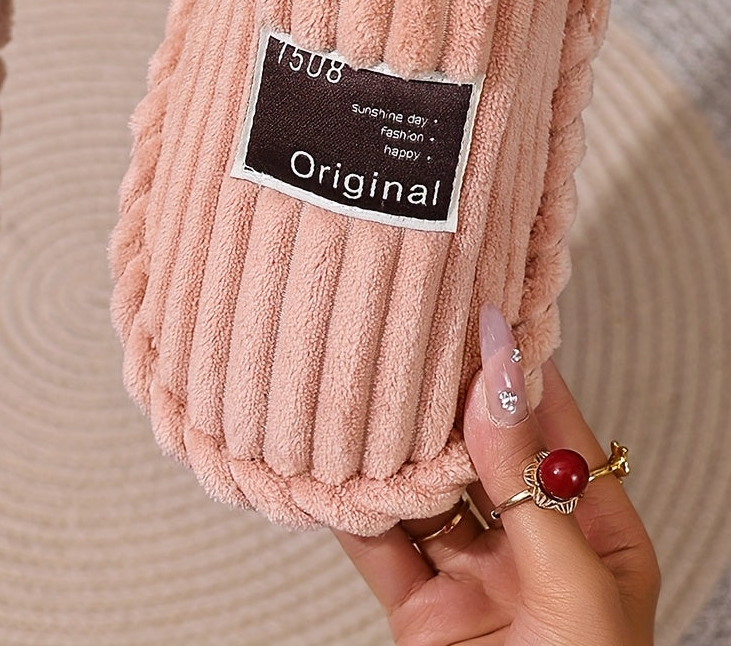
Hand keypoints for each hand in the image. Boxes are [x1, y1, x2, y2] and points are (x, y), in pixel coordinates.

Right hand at [336, 308, 659, 645]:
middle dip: (447, 400)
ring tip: (363, 385)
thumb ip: (528, 486)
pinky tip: (330, 464)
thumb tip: (496, 385)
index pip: (557, 433)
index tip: (483, 312)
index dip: (522, 372)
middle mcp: (532, 551)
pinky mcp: (420, 615)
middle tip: (412, 334)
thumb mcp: (574, 589)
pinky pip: (378, 545)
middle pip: (483, 456)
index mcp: (597, 540)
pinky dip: (350, 506)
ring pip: (425, 492)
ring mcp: (473, 581)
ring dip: (393, 446)